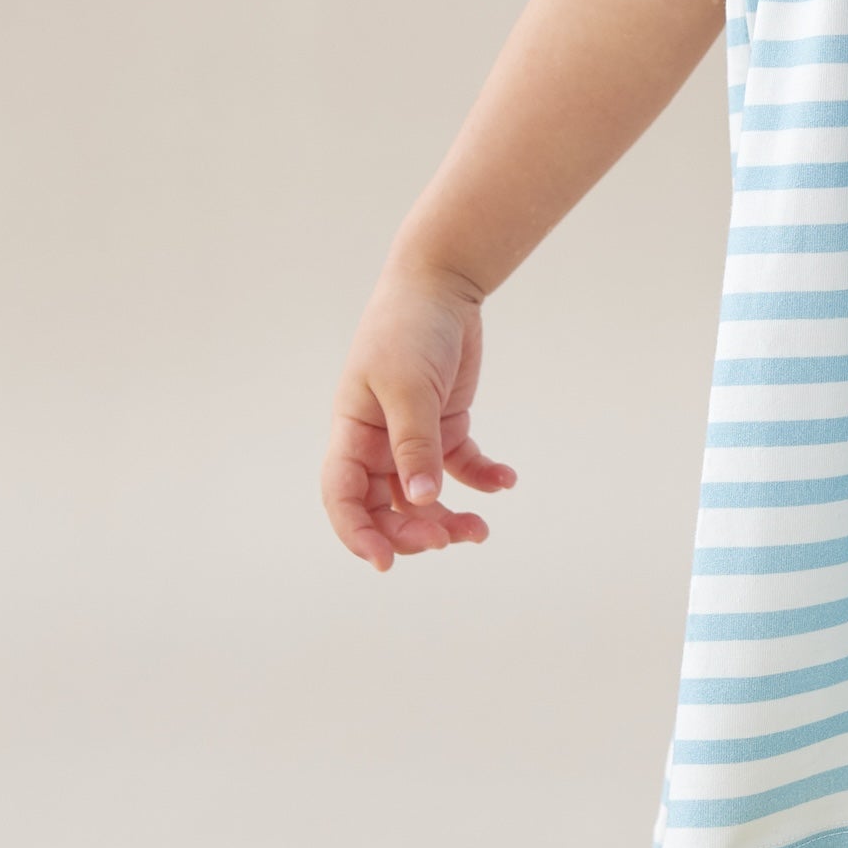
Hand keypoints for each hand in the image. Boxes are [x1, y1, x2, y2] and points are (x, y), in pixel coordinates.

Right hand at [321, 264, 517, 571]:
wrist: (440, 285)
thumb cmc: (409, 328)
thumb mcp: (409, 386)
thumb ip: (415, 444)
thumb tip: (420, 501)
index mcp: (352, 433)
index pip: (343, 497)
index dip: (358, 534)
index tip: (386, 562)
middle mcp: (378, 442)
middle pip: (385, 507)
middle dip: (413, 532)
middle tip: (449, 539)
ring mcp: (412, 436)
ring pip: (424, 497)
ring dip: (448, 518)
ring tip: (482, 530)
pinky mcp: (446, 425)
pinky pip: (461, 466)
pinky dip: (481, 479)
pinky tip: (505, 482)